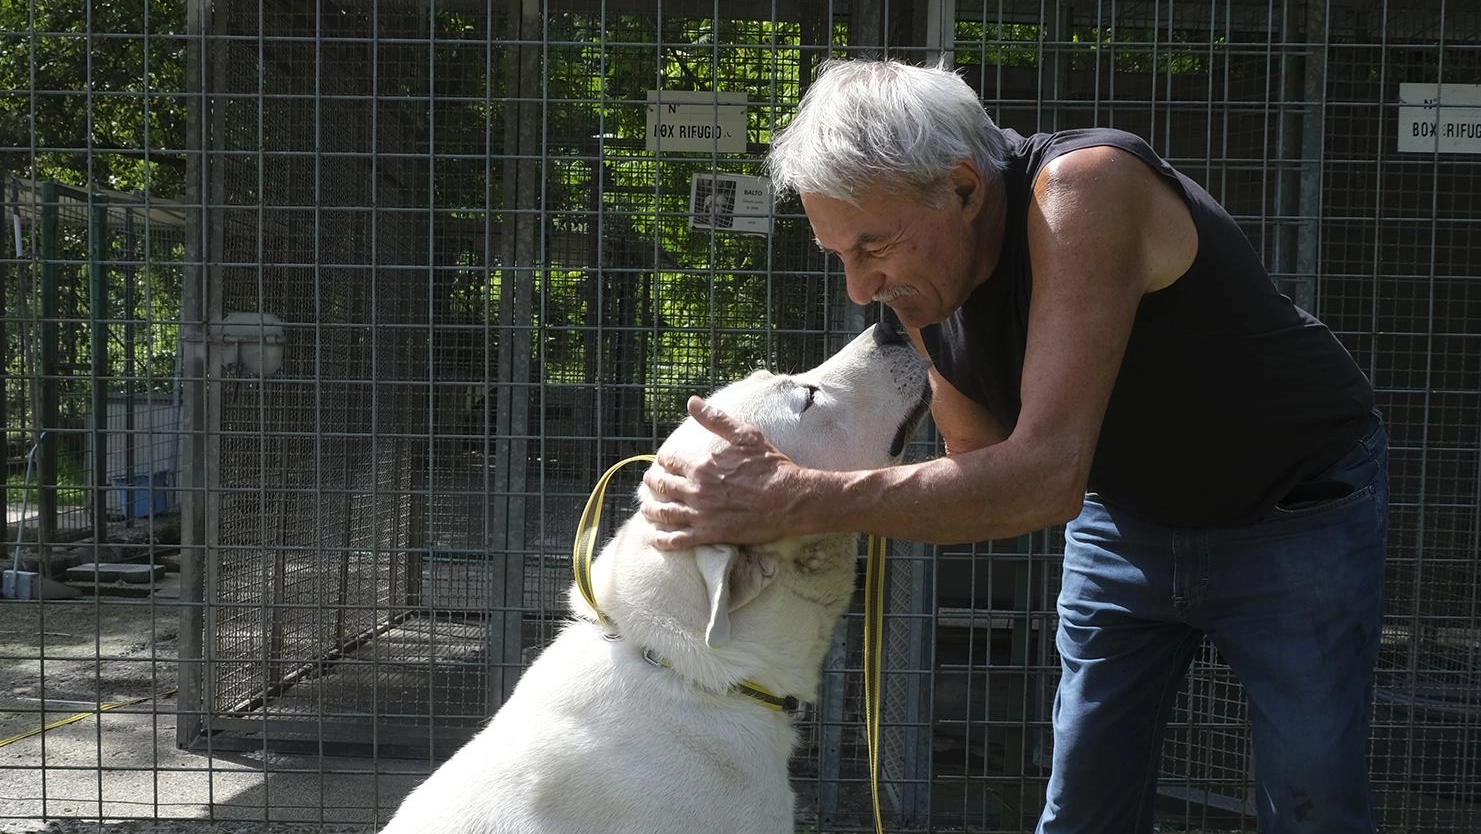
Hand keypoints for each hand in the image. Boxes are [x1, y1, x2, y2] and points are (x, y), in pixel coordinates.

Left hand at [641, 396, 804, 549]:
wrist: (790, 499)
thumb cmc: (771, 466)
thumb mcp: (745, 436)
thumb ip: (716, 419)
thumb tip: (692, 401)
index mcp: (702, 464)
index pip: (670, 460)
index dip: (665, 460)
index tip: (664, 461)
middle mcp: (696, 489)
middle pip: (662, 485)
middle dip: (652, 481)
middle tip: (649, 481)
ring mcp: (701, 514)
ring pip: (664, 512)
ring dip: (650, 509)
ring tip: (646, 507)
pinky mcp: (710, 534)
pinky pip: (678, 540)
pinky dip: (662, 539)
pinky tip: (655, 537)